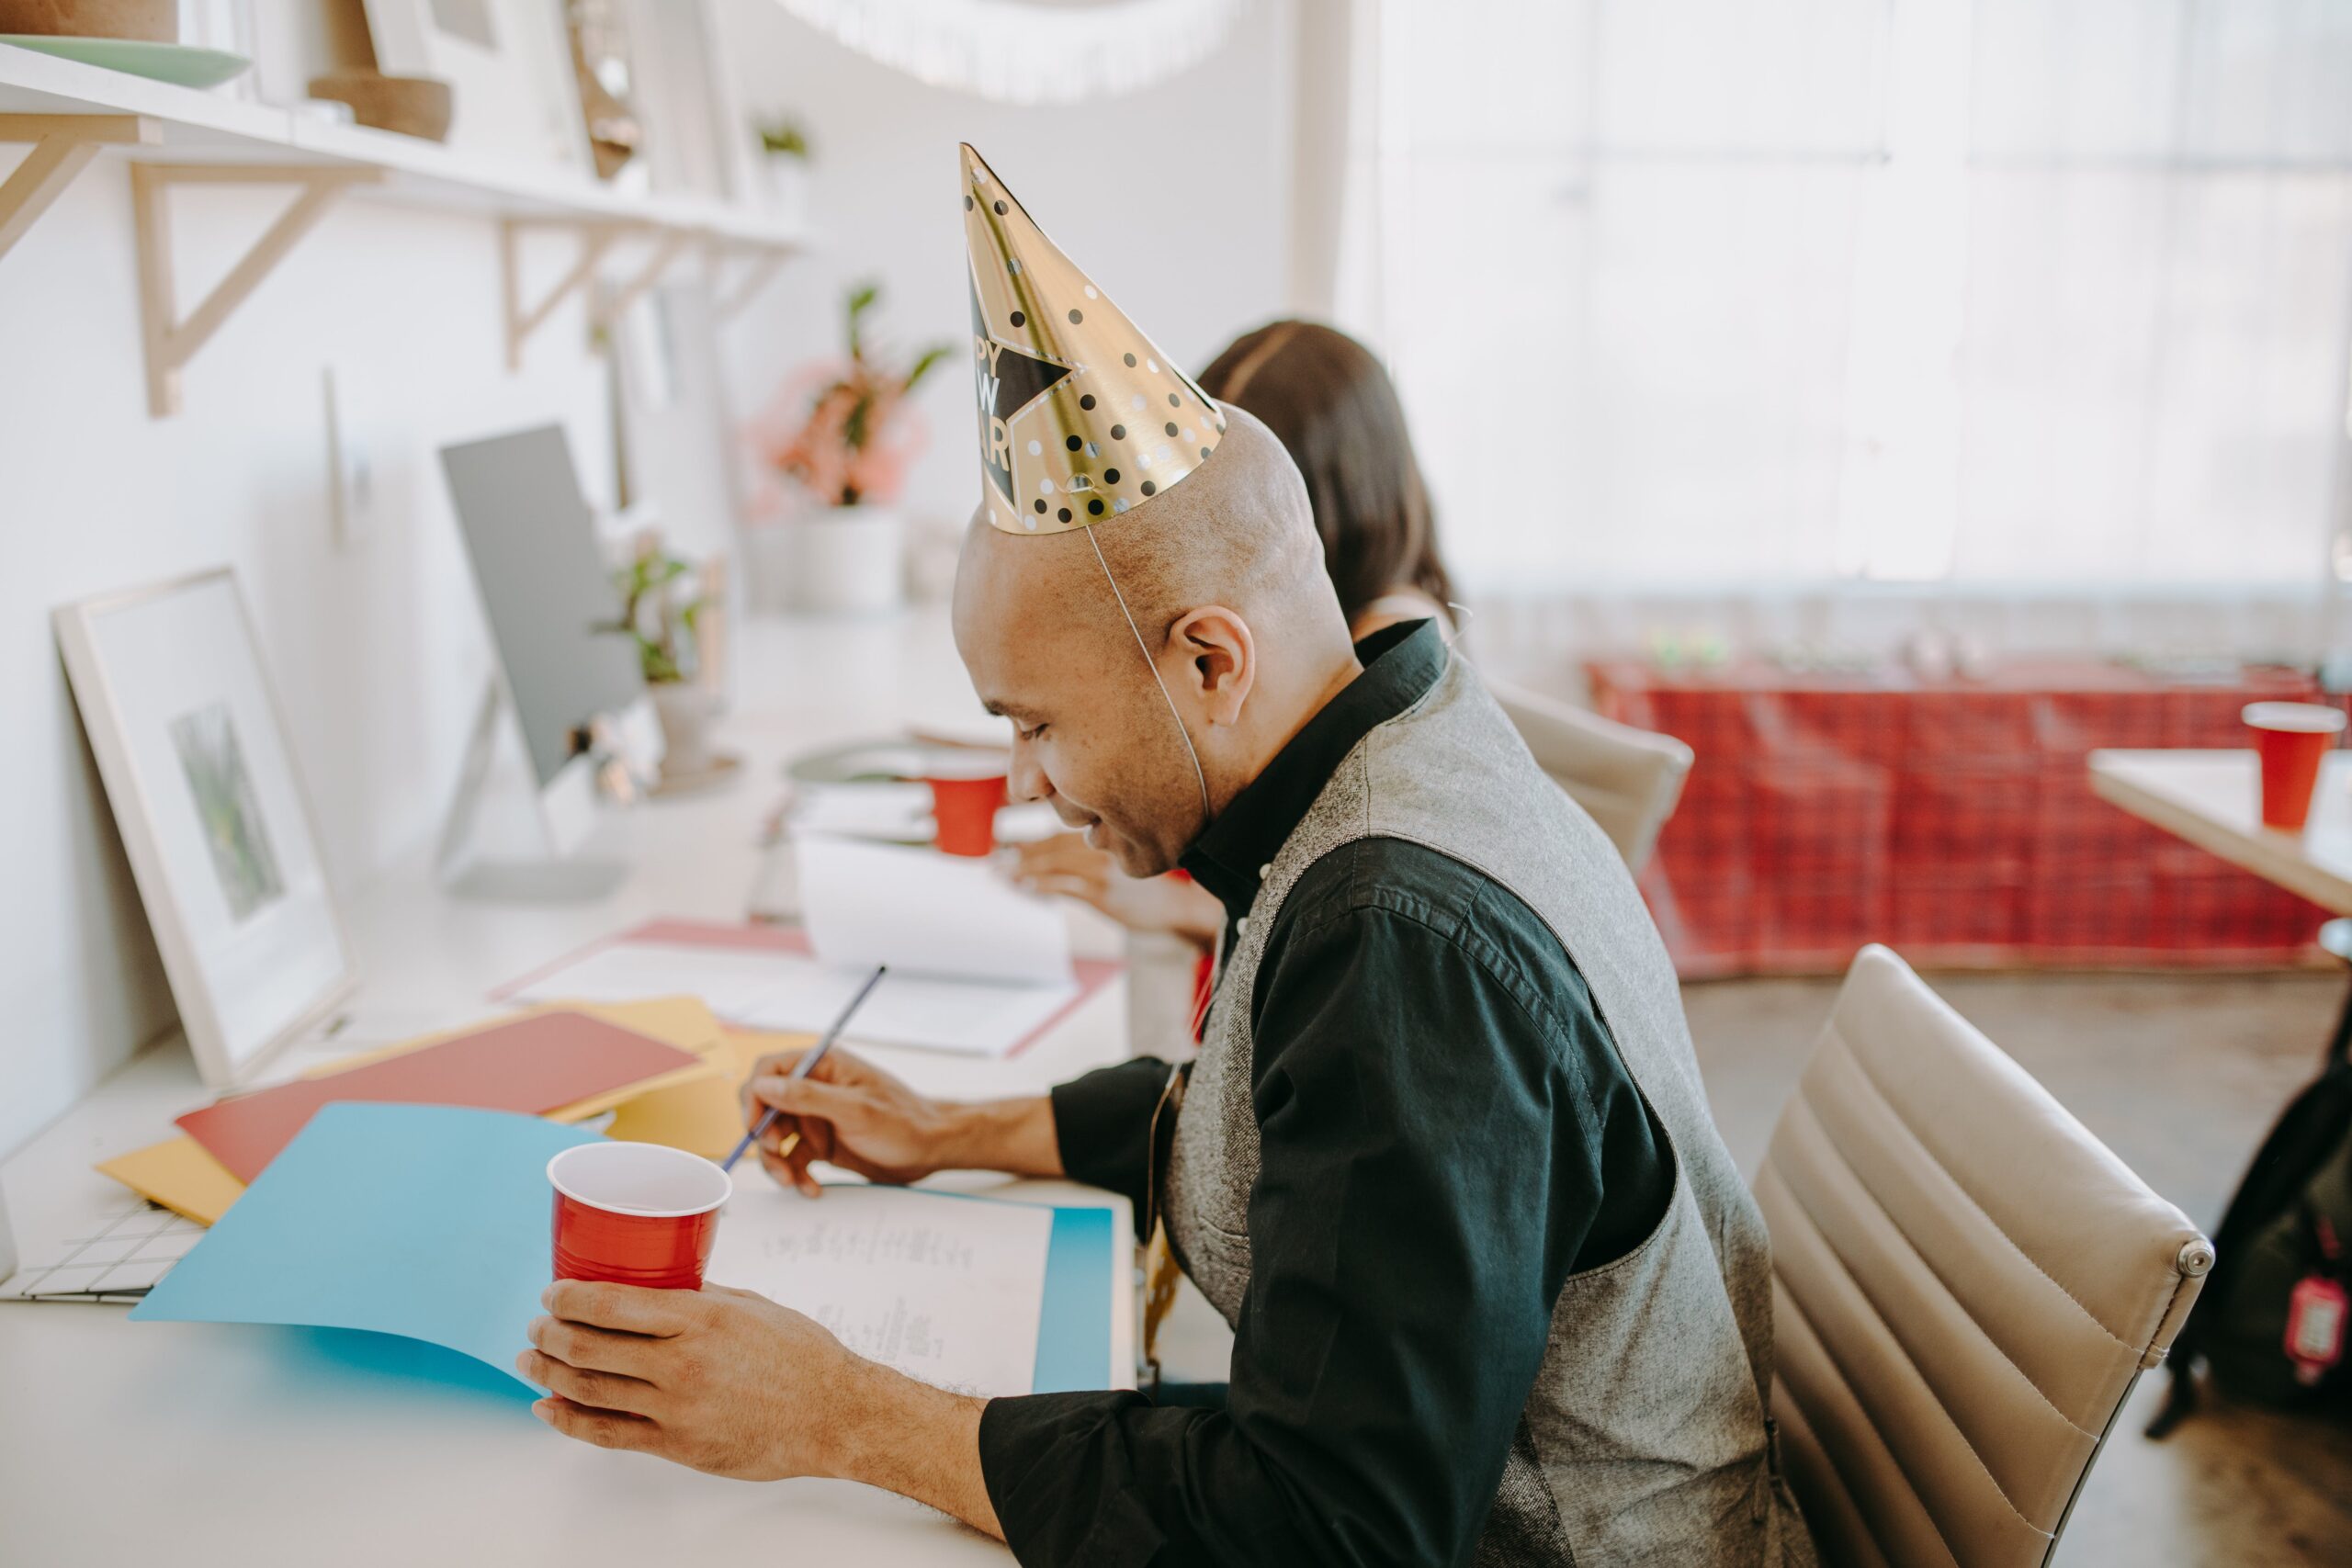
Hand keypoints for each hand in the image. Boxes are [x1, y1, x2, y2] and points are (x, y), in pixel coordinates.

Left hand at [520, 1281, 856, 1478]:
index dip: (569, 1298)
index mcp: (700, 1318)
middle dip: (550, 1334)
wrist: (834, 1415)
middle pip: (590, 1346)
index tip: (551, 1294)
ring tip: (531, 1361)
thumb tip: (655, 1287)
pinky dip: (569, 1421)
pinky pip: (608, 1434)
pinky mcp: (677, 1445)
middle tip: (536, 1326)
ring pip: (590, 1389)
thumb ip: (699, 1297)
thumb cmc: (801, 1356)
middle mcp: (681, 1362)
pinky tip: (549, 1409)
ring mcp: (676, 1408)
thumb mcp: (750, 1306)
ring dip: (549, 1373)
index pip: (612, 1304)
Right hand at [740, 1047, 957, 1196]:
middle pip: (765, 1107)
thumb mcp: (854, 1110)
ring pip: (775, 1137)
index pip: (769, 1071)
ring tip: (792, 1181)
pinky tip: (812, 1188)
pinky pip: (794, 1157)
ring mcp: (817, 1117)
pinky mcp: (822, 1143)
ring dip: (777, 1161)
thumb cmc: (903, 1123)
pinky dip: (796, 1174)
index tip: (756, 1127)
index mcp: (823, 1066)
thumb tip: (762, 1086)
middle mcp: (815, 1088)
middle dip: (764, 1136)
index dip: (755, 1098)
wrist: (931, 1150)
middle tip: (777, 1155)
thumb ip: (807, 1096)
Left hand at [1003, 832, 1222, 947]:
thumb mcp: (1122, 860)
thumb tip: (1054, 862)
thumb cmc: (1148, 886)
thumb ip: (1093, 853)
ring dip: (1023, 869)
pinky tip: (1025, 887)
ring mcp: (1102, 867)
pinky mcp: (1102, 891)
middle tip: (994, 863)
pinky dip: (1041, 885)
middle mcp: (1103, 843)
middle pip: (1050, 845)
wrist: (1178, 906)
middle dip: (1019, 854)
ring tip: (1003, 876)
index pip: (1058, 832)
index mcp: (1106, 832)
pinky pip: (1063, 885)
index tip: (1004, 847)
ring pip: (1052, 863)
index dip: (1029, 840)